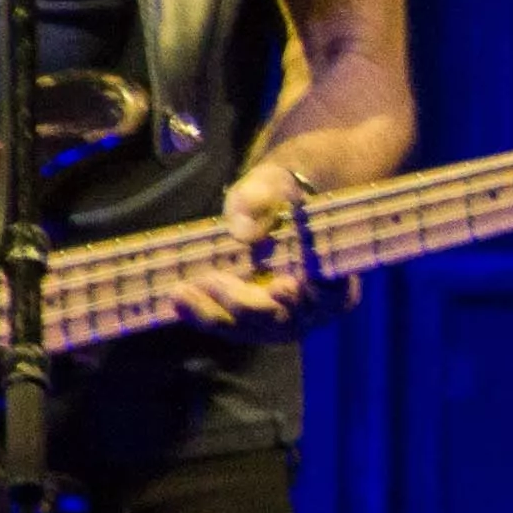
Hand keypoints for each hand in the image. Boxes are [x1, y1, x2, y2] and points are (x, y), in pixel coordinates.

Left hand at [175, 149, 353, 335]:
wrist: (276, 208)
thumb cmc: (281, 194)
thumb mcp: (273, 183)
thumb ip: (262, 198)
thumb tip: (244, 232)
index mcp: (337, 276)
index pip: (331, 294)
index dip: (310, 295)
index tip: (285, 287)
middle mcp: (314, 308)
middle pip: (281, 319)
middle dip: (244, 303)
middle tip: (212, 279)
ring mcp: (284, 320)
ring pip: (249, 329)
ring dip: (213, 313)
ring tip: (181, 292)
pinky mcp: (255, 322)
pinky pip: (229, 325)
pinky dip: (201, 313)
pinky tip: (175, 300)